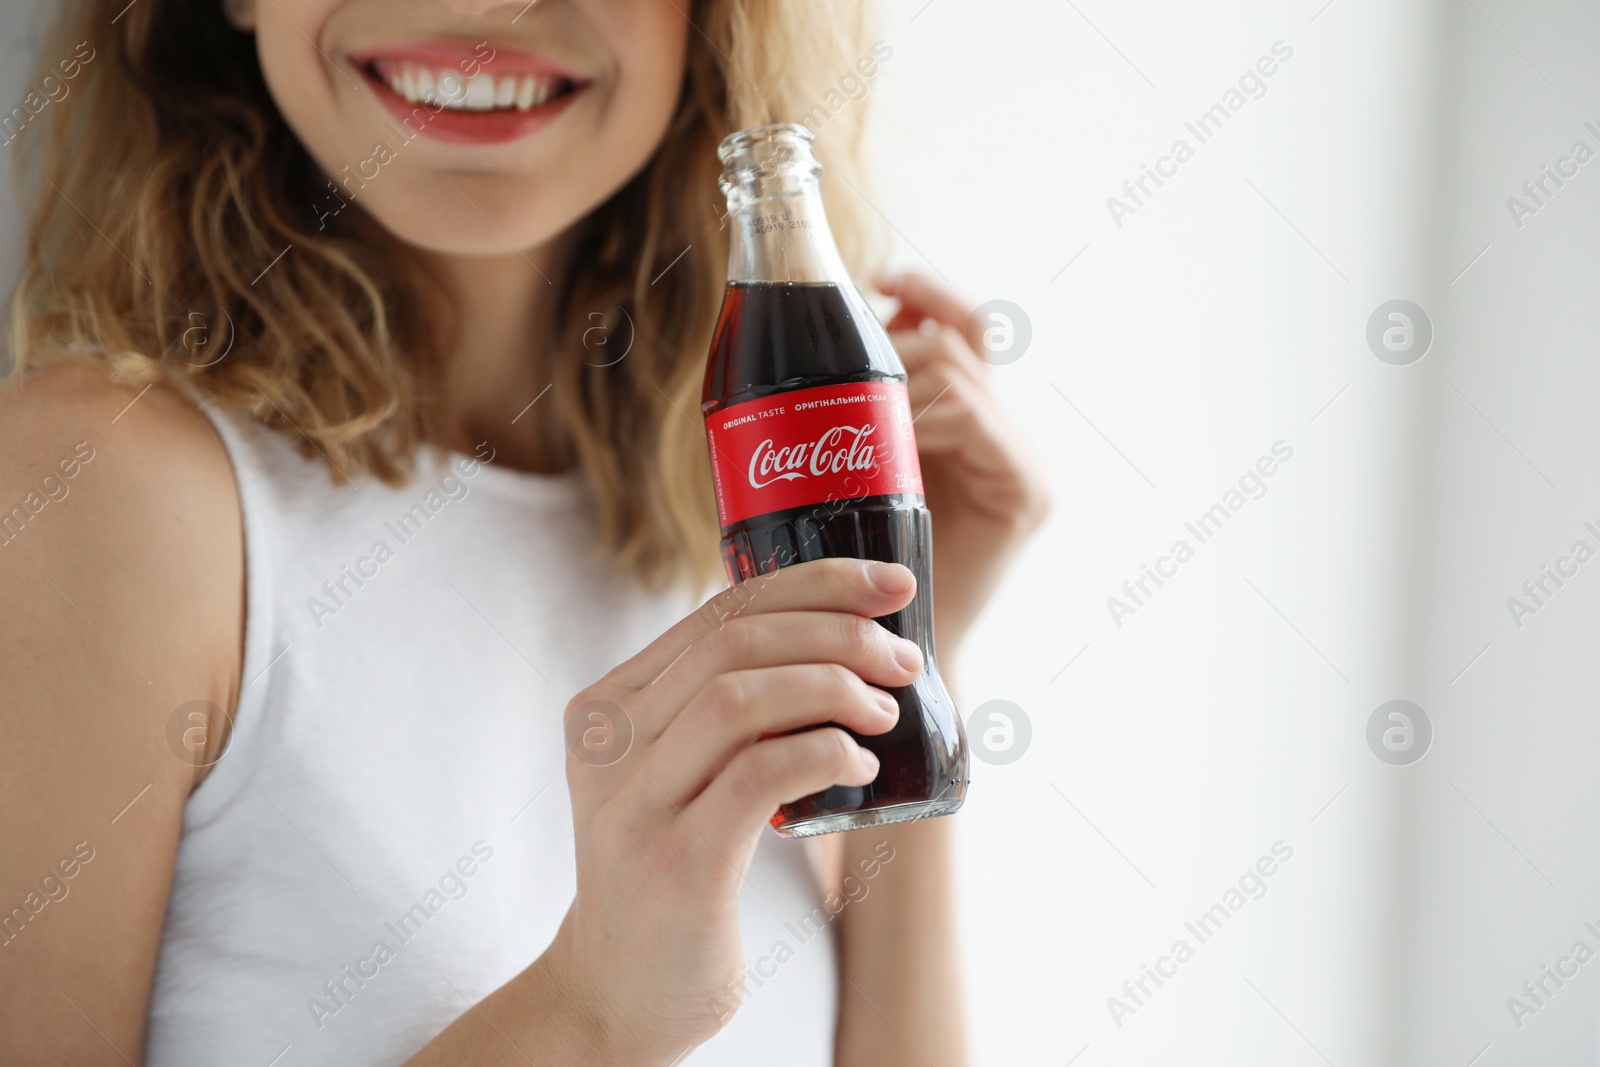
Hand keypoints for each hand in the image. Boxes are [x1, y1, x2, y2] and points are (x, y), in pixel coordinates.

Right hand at [548, 558, 923, 1063]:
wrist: (617, 992)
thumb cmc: (671, 871)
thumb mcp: (673, 774)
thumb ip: (720, 712)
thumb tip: (840, 643)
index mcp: (610, 706)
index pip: (718, 613)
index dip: (815, 584)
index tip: (891, 585)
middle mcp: (609, 743)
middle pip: (734, 643)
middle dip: (837, 632)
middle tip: (903, 658)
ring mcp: (634, 803)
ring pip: (739, 697)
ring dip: (834, 687)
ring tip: (886, 712)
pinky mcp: (674, 862)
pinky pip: (759, 776)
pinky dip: (823, 753)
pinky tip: (857, 764)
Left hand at [878, 272, 1052, 655]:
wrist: (883, 650)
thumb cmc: (852, 564)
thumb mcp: (850, 466)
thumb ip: (861, 402)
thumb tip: (858, 321)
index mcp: (973, 428)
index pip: (967, 332)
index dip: (929, 294)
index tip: (880, 279)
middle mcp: (1007, 439)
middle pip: (963, 342)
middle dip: (898, 336)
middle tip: (838, 359)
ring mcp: (1023, 464)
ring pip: (962, 373)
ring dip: (897, 374)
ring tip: (844, 402)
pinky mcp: (1026, 491)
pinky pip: (974, 420)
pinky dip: (921, 414)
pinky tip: (879, 431)